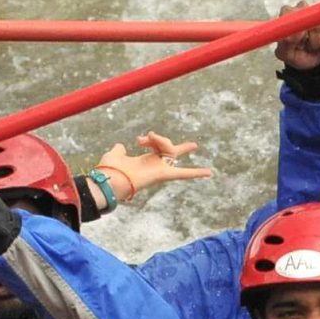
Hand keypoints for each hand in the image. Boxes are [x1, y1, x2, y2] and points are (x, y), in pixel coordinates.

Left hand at [94, 133, 210, 203]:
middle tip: (194, 145)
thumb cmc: (110, 170)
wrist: (110, 180)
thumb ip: (120, 150)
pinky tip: (209, 173)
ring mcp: (160, 170)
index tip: (144, 138)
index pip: (157, 149)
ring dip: (157, 140)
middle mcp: (155, 166)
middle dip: (178, 146)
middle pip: (169, 149)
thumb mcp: (115, 155)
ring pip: (169, 149)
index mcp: (145, 161)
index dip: (155, 141)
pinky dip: (196, 173)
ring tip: (141, 140)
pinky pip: (183, 173)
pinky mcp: (163, 174)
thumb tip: (120, 146)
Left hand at [273, 15, 319, 70]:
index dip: (303, 28)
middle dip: (315, 41)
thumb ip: (285, 43)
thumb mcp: (286, 54)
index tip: (304, 39)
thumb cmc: (296, 53)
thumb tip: (293, 33)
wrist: (312, 58)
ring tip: (317, 47)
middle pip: (317, 22)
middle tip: (310, 47)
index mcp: (289, 13)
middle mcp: (306, 8)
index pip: (297, 12)